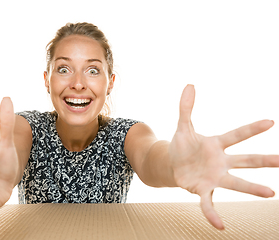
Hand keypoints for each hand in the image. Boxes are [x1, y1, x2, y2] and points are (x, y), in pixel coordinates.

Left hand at [168, 85, 278, 228]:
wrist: (172, 163)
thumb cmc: (182, 145)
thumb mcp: (182, 126)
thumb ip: (185, 107)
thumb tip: (189, 85)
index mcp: (217, 144)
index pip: (236, 135)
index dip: (252, 129)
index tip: (270, 122)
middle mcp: (220, 162)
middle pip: (245, 160)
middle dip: (264, 160)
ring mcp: (214, 177)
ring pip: (235, 182)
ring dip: (251, 188)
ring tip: (270, 193)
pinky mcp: (203, 190)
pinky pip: (209, 203)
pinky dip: (213, 213)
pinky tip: (220, 226)